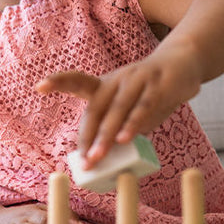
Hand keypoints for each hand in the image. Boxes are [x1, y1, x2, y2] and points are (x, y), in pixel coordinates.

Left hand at [37, 46, 200, 168]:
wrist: (184, 62)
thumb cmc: (151, 91)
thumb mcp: (131, 108)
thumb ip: (120, 128)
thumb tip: (108, 157)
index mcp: (106, 84)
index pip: (78, 81)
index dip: (58, 82)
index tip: (38, 87)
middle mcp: (118, 79)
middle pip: (96, 108)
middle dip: (88, 136)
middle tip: (83, 161)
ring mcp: (138, 80)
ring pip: (117, 109)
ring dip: (106, 136)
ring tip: (97, 157)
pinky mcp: (158, 85)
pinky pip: (143, 107)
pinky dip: (133, 124)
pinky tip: (125, 139)